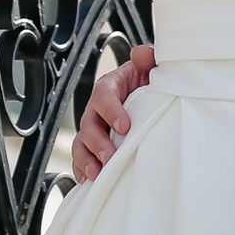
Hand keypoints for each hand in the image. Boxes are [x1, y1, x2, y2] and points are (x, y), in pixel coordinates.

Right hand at [72, 44, 155, 178]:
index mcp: (111, 86)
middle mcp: (98, 108)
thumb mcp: (152, 66)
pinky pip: (82, 158)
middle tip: (110, 156)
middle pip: (88, 124)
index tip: (124, 125)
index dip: (111, 110)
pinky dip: (82, 170)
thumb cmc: (150, 80)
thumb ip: (149, 57)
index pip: (104, 95)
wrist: (151, 95)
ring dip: (86, 159)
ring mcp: (95, 128)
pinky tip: (89, 181)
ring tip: (97, 174)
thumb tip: (141, 53)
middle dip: (97, 142)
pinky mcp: (95, 145)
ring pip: (81, 143)